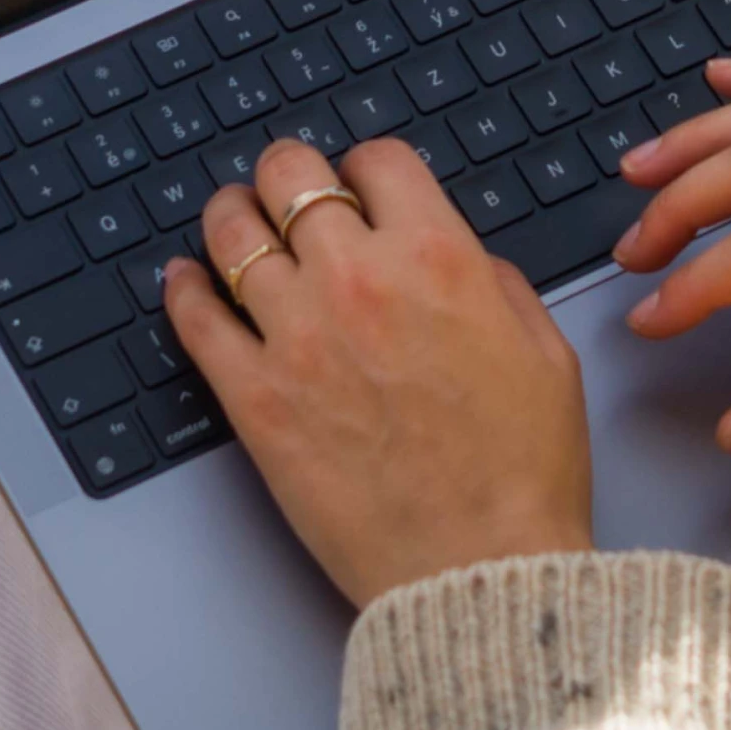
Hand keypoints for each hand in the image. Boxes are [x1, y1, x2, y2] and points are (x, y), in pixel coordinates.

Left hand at [165, 136, 594, 606]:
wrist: (480, 568)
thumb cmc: (523, 473)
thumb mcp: (545, 353)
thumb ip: (496, 284)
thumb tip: (458, 257)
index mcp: (439, 258)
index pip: (377, 160)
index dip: (365, 168)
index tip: (358, 186)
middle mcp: (359, 280)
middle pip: (291, 175)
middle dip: (289, 175)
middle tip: (286, 192)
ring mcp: (297, 336)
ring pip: (233, 234)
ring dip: (232, 218)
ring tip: (233, 224)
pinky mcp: (254, 397)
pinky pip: (196, 319)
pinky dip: (184, 290)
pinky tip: (186, 282)